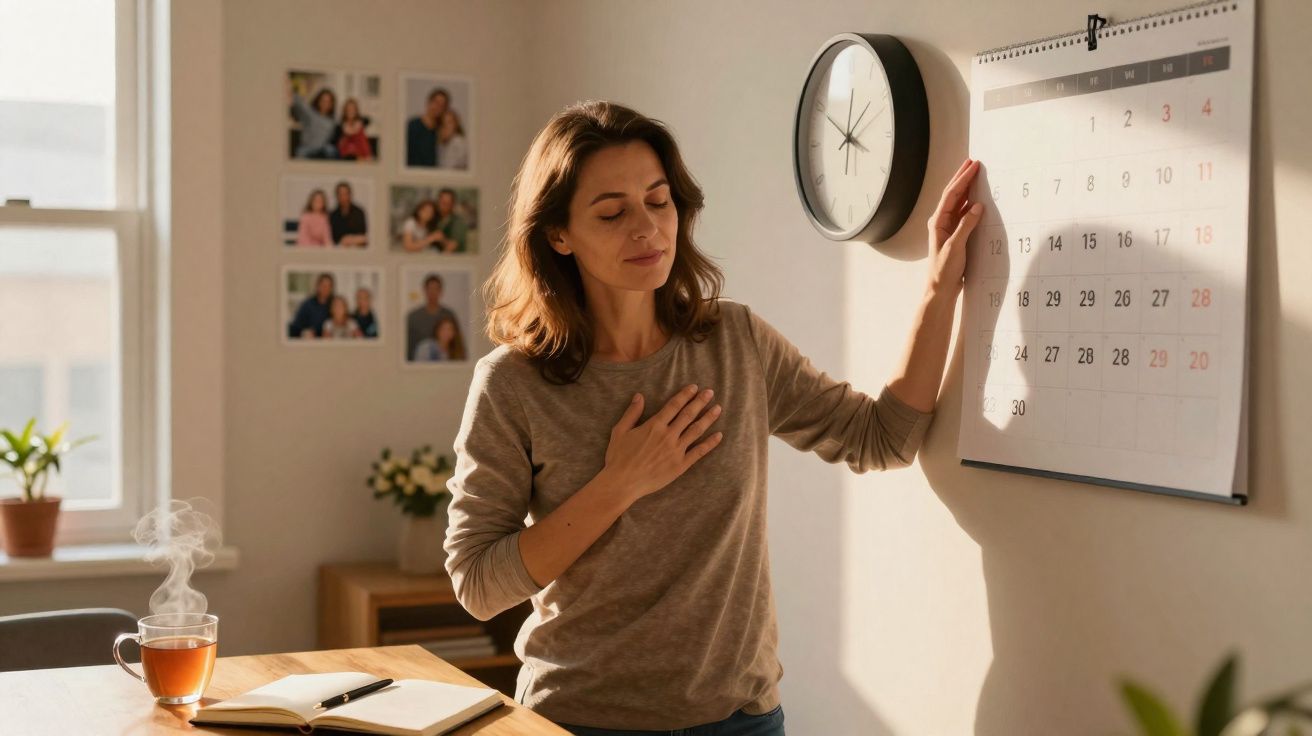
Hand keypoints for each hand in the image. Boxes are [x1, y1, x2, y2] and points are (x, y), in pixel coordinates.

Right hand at [603, 385, 723, 503]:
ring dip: (708, 418)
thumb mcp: (620, 431)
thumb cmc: (618, 457)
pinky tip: (719, 436)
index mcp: (654, 426)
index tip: (694, 387)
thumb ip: (632, 413)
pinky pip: (698, 452)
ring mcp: (676, 451)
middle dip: (700, 402)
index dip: (685, 395)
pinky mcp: (680, 466)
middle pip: (688, 415)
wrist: (622, 483)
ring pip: (696, 431)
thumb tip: (639, 396)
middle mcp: (668, 436)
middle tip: (710, 392)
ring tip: (718, 409)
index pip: (674, 405)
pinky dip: (710, 443)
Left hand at [926, 158, 983, 295]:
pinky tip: (978, 199)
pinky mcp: (956, 235)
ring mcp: (948, 228)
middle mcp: (941, 222)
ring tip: (976, 175)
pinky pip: (964, 214)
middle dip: (962, 178)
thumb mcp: (956, 247)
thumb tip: (977, 206)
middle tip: (973, 162)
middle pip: (952, 195)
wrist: (941, 288)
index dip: (962, 179)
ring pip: (958, 203)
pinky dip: (971, 204)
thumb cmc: (944, 270)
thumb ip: (966, 226)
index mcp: (938, 222)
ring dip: (967, 189)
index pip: (951, 195)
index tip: (973, 166)